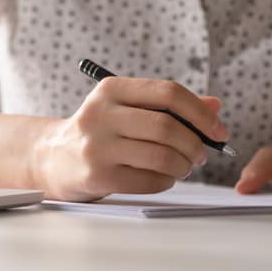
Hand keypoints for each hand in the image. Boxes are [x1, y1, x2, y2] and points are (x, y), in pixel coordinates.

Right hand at [34, 77, 228, 200]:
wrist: (53, 159)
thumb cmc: (100, 132)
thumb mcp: (127, 109)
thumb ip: (168, 105)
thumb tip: (214, 106)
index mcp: (111, 89)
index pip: (167, 92)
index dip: (200, 112)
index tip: (218, 130)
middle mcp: (101, 113)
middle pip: (166, 126)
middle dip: (194, 144)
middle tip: (201, 154)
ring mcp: (97, 145)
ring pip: (161, 156)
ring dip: (183, 165)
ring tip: (183, 167)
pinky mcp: (97, 175)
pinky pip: (149, 180)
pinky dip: (166, 181)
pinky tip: (163, 178)